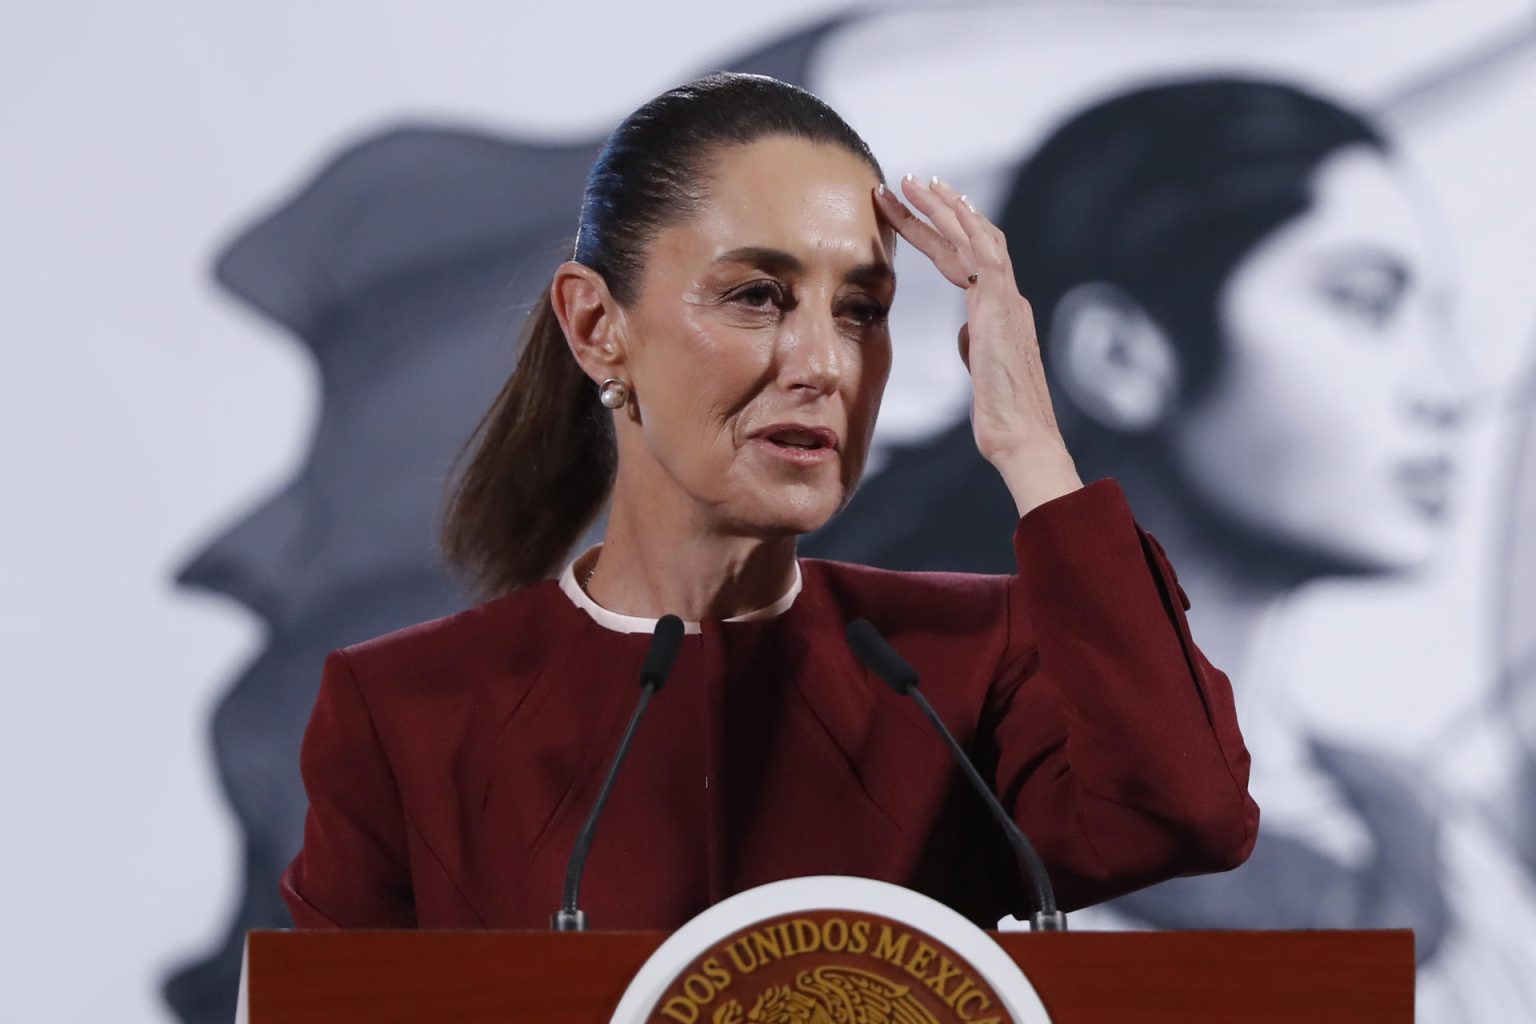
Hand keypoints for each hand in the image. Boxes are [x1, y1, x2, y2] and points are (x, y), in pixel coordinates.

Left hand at [874, 175, 1082, 514]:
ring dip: (944, 207)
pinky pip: (981, 254)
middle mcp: (1008, 298)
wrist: (1023, 438)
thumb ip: (975, 344)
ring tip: (914, 183)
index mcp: (1001, 312)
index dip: (942, 234)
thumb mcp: (982, 372)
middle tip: (911, 181)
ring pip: (976, 237)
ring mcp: (1007, 300)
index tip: (920, 212)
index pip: (967, 261)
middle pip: (971, 239)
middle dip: (940, 208)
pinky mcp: (1001, 308)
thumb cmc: (1003, 416)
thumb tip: (966, 330)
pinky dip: (961, 227)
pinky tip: (940, 206)